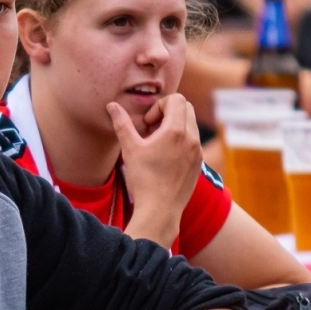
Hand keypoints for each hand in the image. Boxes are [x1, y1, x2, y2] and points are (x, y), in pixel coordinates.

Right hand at [108, 95, 201, 243]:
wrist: (160, 210)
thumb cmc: (144, 179)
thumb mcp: (130, 148)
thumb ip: (122, 123)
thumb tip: (112, 105)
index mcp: (176, 131)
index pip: (177, 99)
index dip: (159, 106)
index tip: (148, 124)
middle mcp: (192, 139)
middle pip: (186, 108)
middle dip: (168, 113)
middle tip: (152, 130)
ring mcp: (197, 152)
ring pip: (190, 125)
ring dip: (174, 127)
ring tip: (157, 145)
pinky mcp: (198, 164)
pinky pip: (193, 142)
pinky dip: (181, 141)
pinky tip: (165, 158)